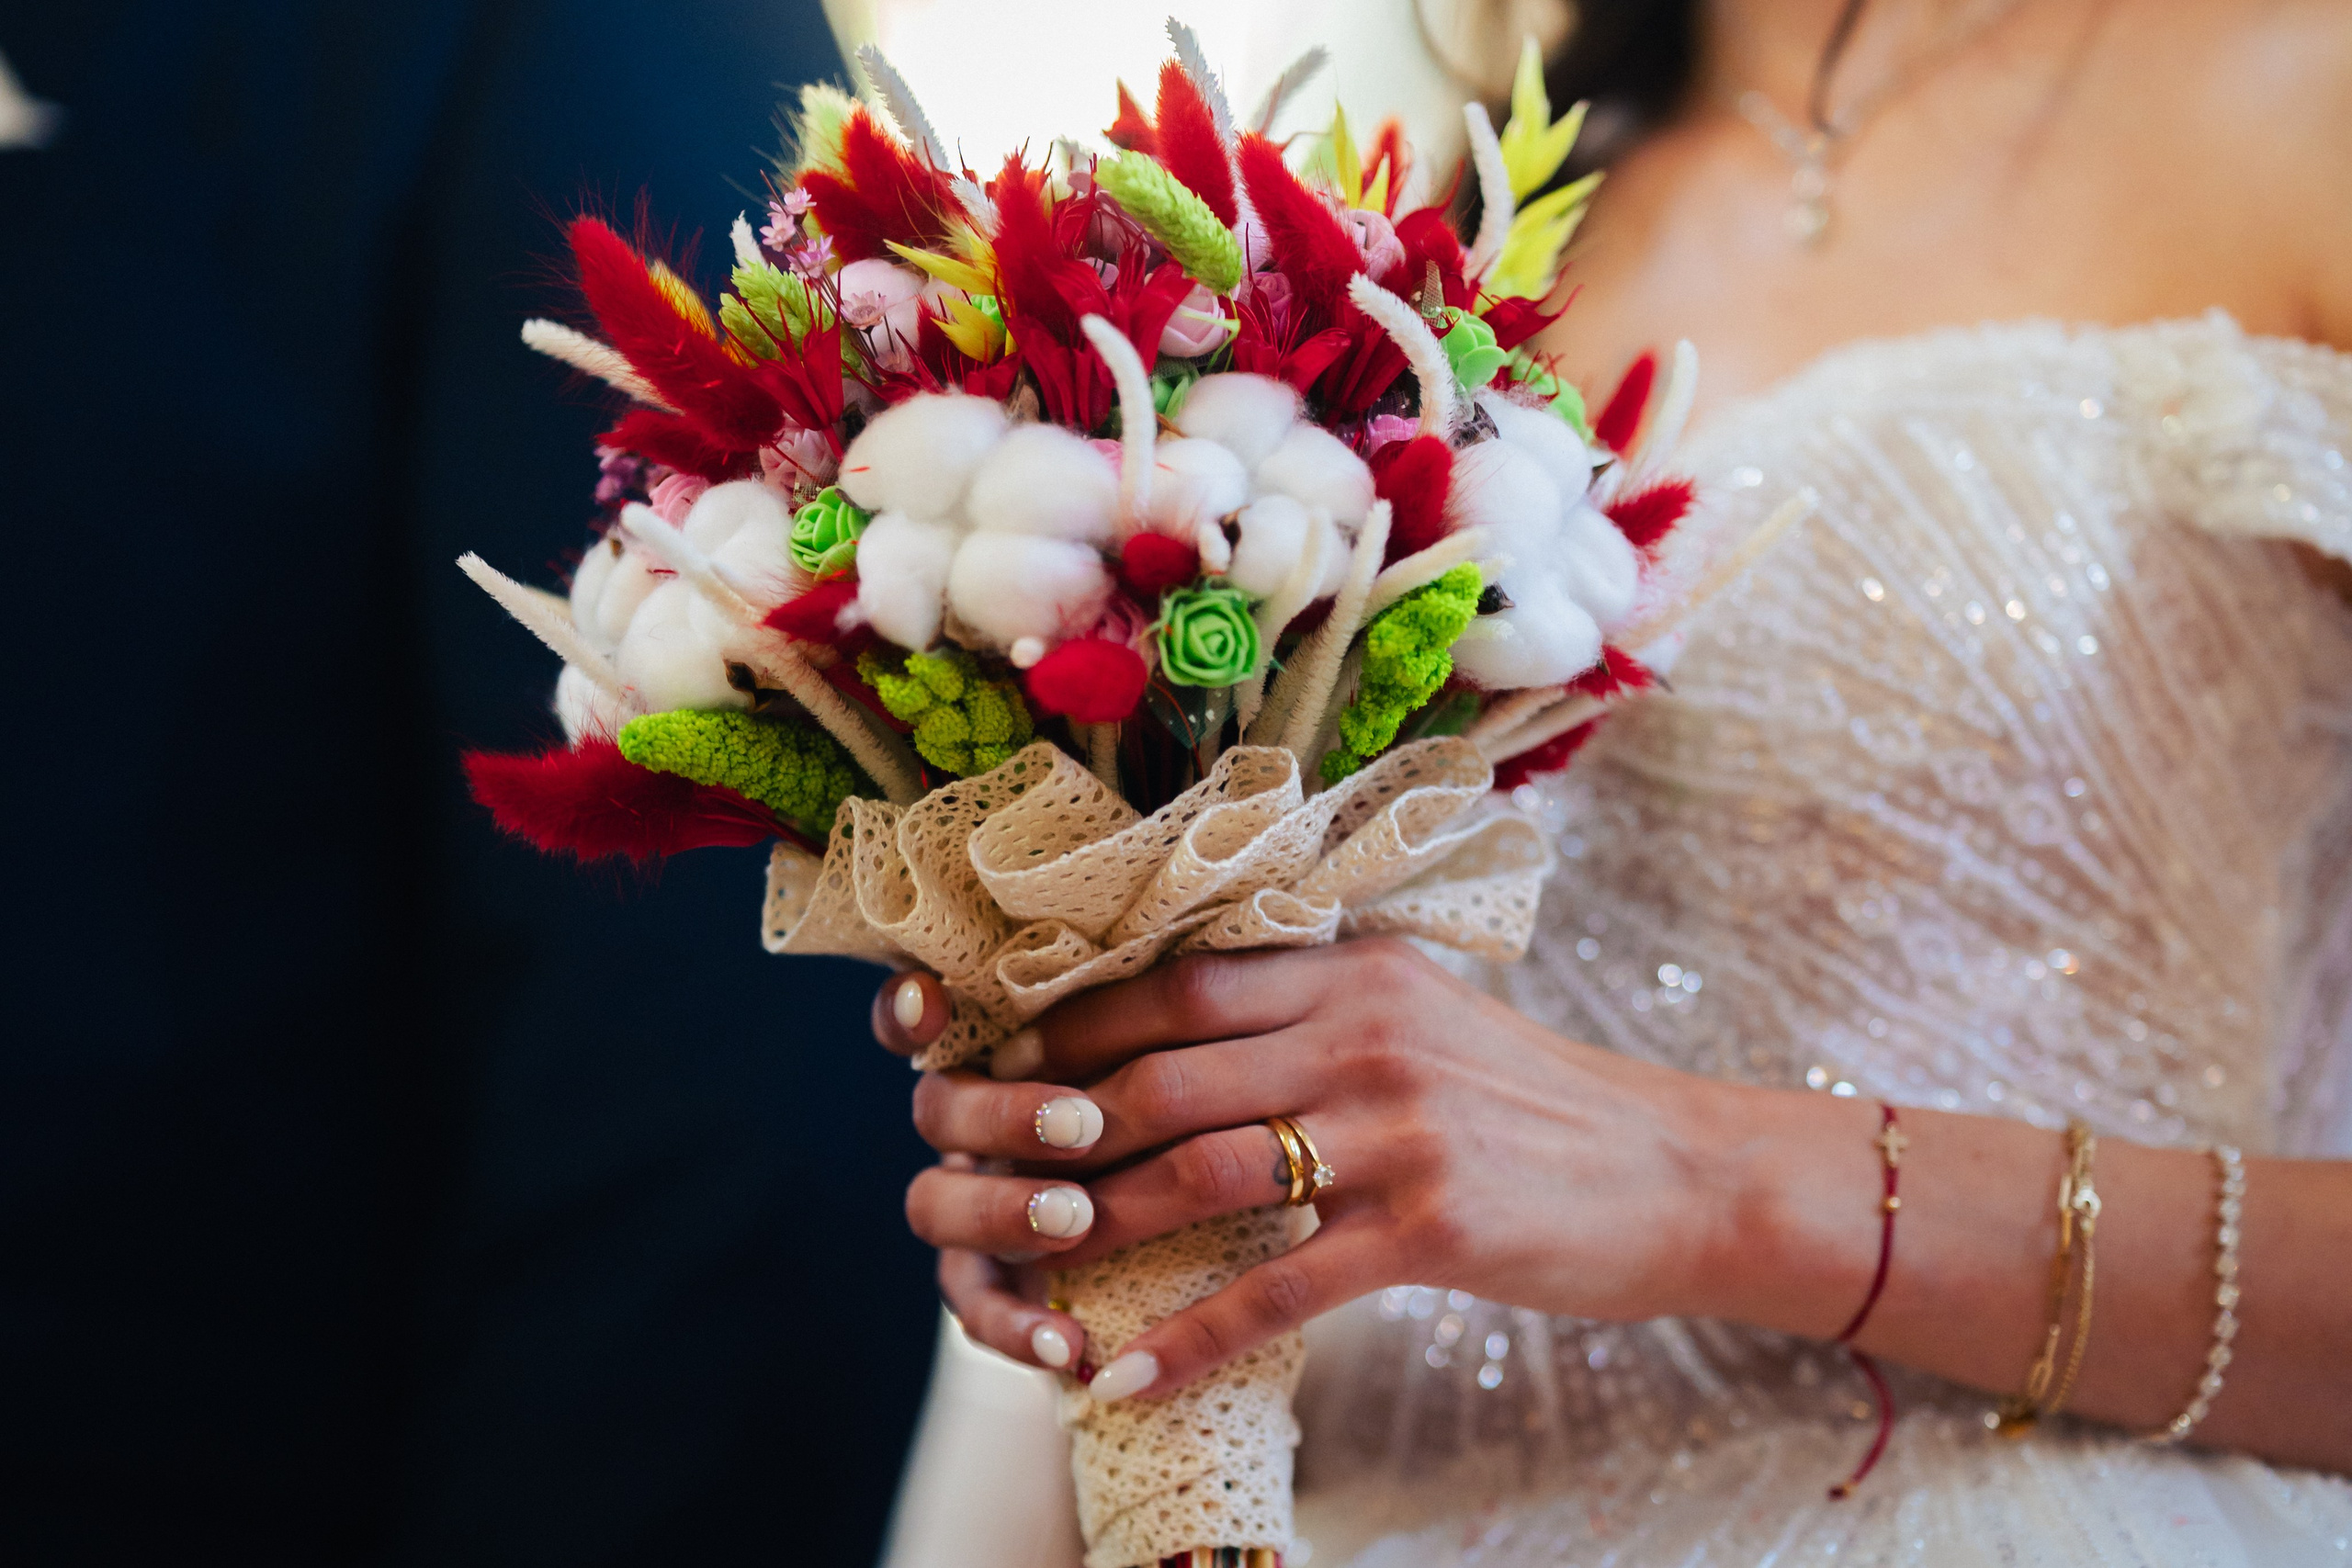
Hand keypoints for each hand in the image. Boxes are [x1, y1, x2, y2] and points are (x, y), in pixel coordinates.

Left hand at [873, 944, 1874, 1398]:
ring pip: (1205, 1170)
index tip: (1002, 1062)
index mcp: (1354, 972)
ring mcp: (1399, 1125)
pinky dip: (1191, 1334)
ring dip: (1102, 1228)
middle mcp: (1365, 1030)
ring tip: (1028, 1275)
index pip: (1179, 981)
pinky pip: (1279, 1284)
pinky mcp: (1432, 1222)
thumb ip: (1314, 1013)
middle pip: (1169, 1068)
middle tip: (983, 1166)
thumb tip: (1187, 1027)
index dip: (1077, 1023)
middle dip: (1059, 1123)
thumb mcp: (1425, 1020)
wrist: (1680, 1175)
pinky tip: (1126, 1372)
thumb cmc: (1534, 1105)